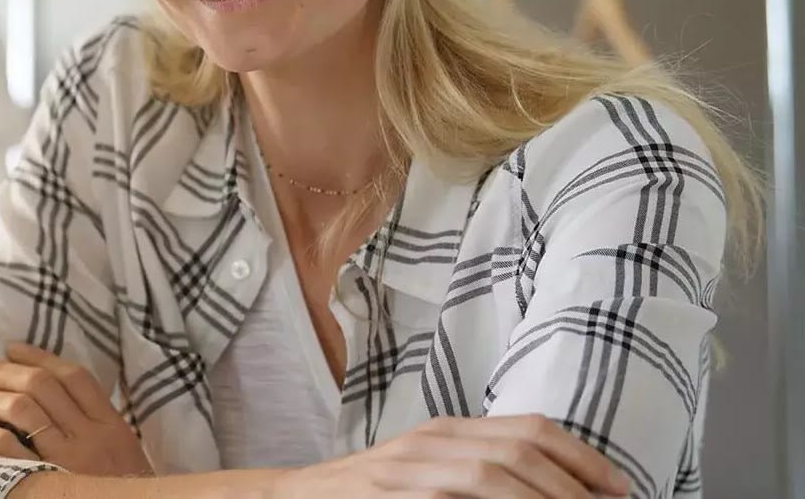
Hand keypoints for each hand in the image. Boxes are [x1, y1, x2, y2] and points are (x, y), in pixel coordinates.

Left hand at [0, 342, 150, 476]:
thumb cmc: (123, 485)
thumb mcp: (121, 447)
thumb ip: (93, 418)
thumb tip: (51, 386)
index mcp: (111, 424)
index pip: (73, 377)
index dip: (38, 356)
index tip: (10, 348)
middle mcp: (89, 436)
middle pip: (41, 386)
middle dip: (2, 371)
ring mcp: (66, 459)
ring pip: (22, 410)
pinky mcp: (46, 481)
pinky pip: (10, 450)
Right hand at [271, 415, 631, 498]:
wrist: (301, 498)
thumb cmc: (374, 493)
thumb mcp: (428, 467)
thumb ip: (478, 467)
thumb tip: (552, 487)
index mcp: (447, 430)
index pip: (529, 429)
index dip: (582, 458)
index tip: (618, 489)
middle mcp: (432, 442)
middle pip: (520, 452)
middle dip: (573, 487)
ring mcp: (410, 470)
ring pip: (492, 475)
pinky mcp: (394, 497)